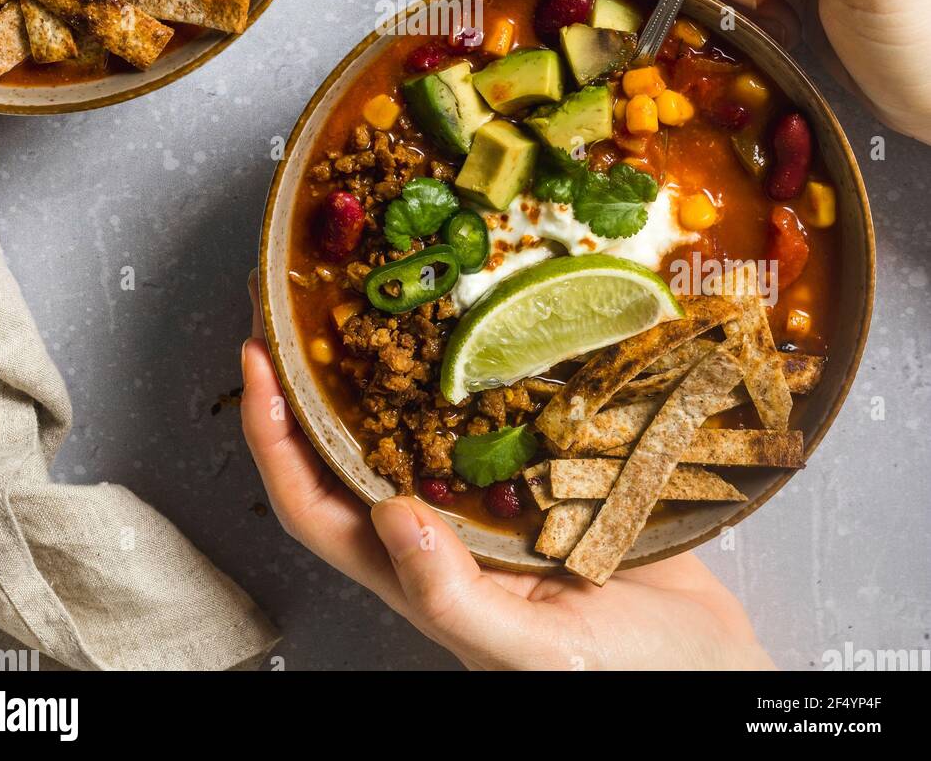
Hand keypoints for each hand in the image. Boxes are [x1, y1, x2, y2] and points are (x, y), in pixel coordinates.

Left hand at [242, 274, 772, 670]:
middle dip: (315, 380)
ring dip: (389, 364)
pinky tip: (486, 323)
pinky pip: (496, 414)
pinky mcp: (550, 474)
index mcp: (419, 574)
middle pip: (351, 448)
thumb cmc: (629, 680)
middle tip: (300, 303)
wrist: (718, 669)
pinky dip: (478, 369)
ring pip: (418, 422)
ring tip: (378, 294)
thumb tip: (390, 516)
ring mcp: (493, 499)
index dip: (272, 437)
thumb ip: (455, 597)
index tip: (256, 360)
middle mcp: (444, 529)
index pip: (313, 503)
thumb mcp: (534, 653)